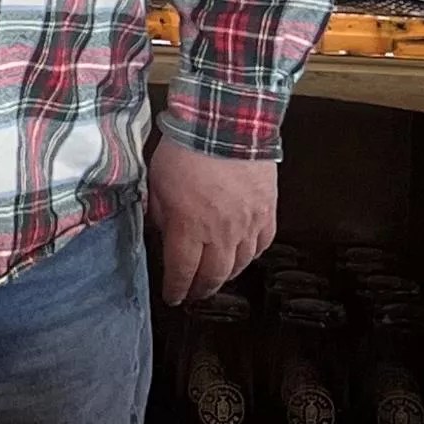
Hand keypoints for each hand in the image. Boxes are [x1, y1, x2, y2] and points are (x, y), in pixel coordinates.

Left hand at [146, 139, 276, 303]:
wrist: (226, 126)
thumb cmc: (186, 151)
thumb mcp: (156, 182)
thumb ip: (159, 213)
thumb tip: (161, 231)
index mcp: (189, 229)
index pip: (182, 271)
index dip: (177, 288)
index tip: (173, 296)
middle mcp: (221, 235)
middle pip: (214, 275)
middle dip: (201, 289)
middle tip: (194, 294)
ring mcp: (248, 225)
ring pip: (240, 263)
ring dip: (227, 275)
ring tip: (217, 277)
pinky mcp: (267, 212)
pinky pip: (262, 244)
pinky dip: (251, 254)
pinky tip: (244, 255)